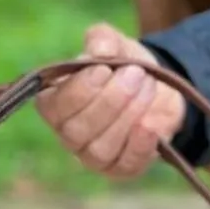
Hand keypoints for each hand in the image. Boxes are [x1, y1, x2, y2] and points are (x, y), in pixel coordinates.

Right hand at [36, 23, 187, 178]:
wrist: (154, 89)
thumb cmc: (122, 65)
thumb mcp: (113, 44)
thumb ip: (102, 40)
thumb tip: (101, 52)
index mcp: (54, 102)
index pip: (56, 105)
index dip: (80, 90)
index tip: (104, 69)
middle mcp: (67, 132)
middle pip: (78, 129)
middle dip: (111, 100)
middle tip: (136, 73)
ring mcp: (91, 155)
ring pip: (100, 148)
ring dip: (128, 117)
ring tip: (147, 87)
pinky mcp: (119, 168)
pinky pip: (124, 165)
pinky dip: (138, 146)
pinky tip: (151, 126)